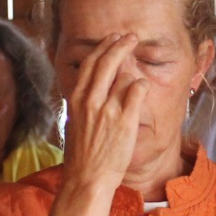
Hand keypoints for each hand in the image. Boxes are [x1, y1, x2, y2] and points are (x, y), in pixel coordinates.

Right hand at [62, 33, 147, 192]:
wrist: (87, 178)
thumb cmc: (81, 154)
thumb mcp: (74, 122)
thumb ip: (82, 102)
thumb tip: (90, 88)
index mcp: (76, 100)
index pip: (90, 63)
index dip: (103, 47)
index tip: (113, 38)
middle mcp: (91, 101)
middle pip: (107, 61)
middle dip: (121, 44)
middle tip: (131, 37)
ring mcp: (109, 110)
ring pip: (125, 75)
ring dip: (132, 74)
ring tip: (134, 80)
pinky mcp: (126, 120)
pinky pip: (138, 90)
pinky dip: (142, 87)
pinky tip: (142, 90)